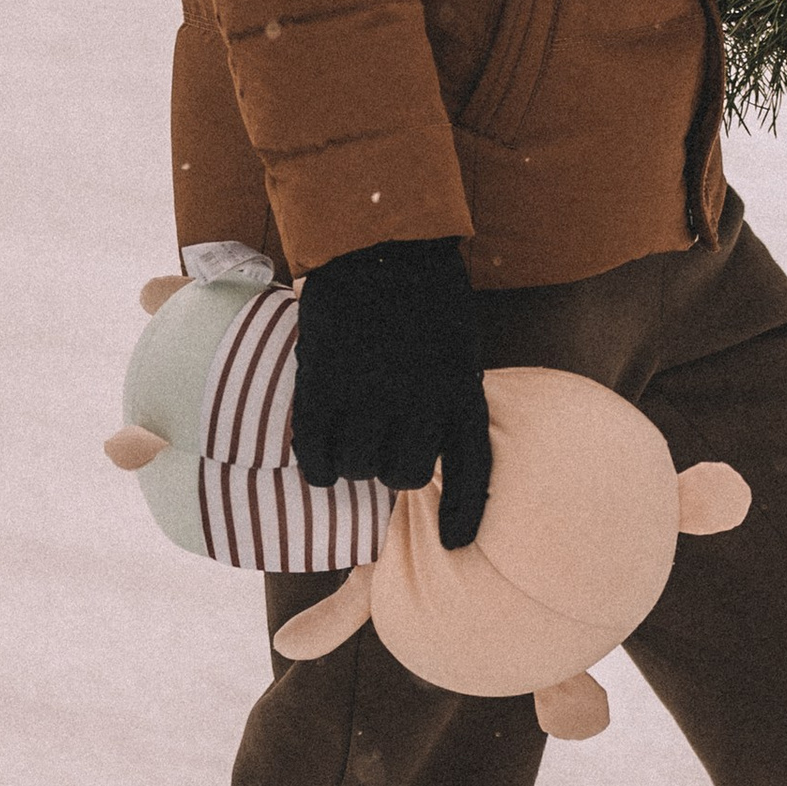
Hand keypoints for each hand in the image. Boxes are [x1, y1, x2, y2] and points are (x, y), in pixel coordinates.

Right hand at [291, 235, 492, 547]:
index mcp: (462, 390)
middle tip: (378, 452)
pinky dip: (314, 464)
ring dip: (350, 463)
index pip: (472, 470)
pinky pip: (315, 449)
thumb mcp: (456, 344)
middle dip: (390, 470)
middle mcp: (421, 401)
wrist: (381, 241)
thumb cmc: (426, 291)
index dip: (465, 512)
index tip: (458, 543)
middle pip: (404, 475)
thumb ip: (446, 393)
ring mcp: (370, 395)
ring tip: (345, 442)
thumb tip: (429, 441)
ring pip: (356, 466)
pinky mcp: (324, 385)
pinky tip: (314, 461)